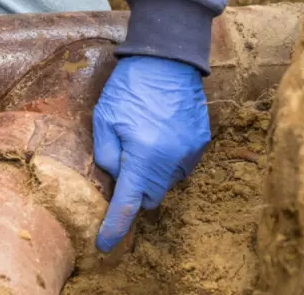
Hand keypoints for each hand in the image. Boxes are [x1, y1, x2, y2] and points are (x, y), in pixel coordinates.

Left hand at [93, 56, 209, 251]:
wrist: (167, 59)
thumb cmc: (129, 86)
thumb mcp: (104, 117)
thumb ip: (106, 154)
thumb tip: (114, 177)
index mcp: (143, 155)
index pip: (127, 203)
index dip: (115, 228)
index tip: (105, 244)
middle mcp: (170, 159)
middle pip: (149, 196)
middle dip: (133, 190)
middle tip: (121, 164)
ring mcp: (189, 152)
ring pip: (165, 182)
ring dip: (150, 174)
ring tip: (140, 140)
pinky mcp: (200, 143)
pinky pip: (180, 165)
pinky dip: (166, 161)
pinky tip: (157, 135)